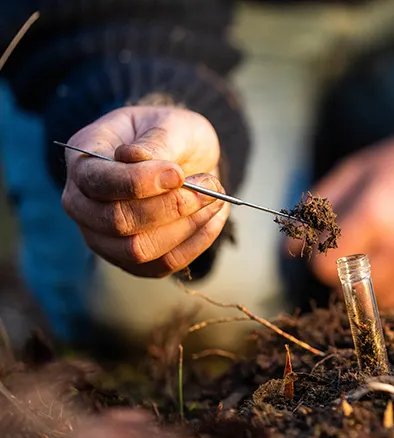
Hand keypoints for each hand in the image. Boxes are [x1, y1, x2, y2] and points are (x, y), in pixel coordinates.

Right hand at [61, 106, 228, 277]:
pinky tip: (213, 216)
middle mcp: (82, 203)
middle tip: (210, 186)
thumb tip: (138, 158)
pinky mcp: (131, 259)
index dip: (139, 182)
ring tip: (215, 199)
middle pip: (118, 222)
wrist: (182, 157)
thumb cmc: (170, 135)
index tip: (178, 173)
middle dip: (172, 206)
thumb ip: (156, 142)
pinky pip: (163, 264)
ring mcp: (102, 236)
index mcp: (83, 160)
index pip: (97, 181)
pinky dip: (196, 242)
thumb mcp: (169, 124)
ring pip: (140, 249)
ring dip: (187, 226)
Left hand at [289, 126, 393, 309]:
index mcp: (377, 215)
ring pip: (387, 306)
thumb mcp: (359, 169)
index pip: (324, 268)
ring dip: (380, 290)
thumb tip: (290, 248)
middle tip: (362, 254)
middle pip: (354, 293)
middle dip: (348, 277)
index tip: (334, 248)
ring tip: (390, 260)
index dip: (322, 258)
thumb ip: (320, 207)